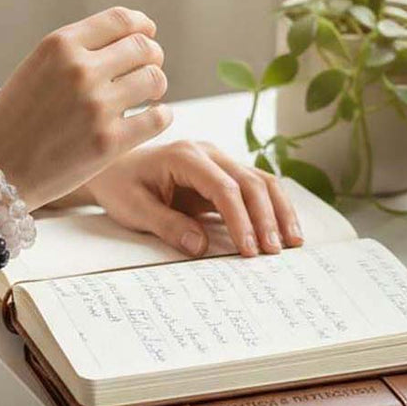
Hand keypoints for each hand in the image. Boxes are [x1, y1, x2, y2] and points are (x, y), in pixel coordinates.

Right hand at [0, 7, 171, 209]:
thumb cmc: (11, 122)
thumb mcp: (34, 70)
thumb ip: (73, 53)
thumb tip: (123, 41)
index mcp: (59, 46)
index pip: (120, 19)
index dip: (141, 25)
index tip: (148, 32)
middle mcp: (80, 70)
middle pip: (144, 47)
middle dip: (152, 56)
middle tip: (148, 68)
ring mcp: (96, 106)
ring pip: (155, 80)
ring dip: (156, 85)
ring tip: (148, 95)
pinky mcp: (109, 142)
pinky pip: (158, 118)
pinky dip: (160, 115)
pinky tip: (152, 118)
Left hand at [84, 141, 303, 256]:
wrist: (114, 170)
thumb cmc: (121, 187)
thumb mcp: (133, 209)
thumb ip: (166, 224)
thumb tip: (199, 246)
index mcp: (184, 157)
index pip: (224, 188)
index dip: (240, 220)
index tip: (249, 250)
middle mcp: (207, 152)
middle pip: (249, 182)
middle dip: (266, 218)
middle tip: (274, 253)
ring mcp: (219, 161)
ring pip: (261, 181)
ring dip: (279, 211)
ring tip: (292, 243)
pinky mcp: (224, 174)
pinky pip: (256, 187)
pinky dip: (273, 207)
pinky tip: (285, 230)